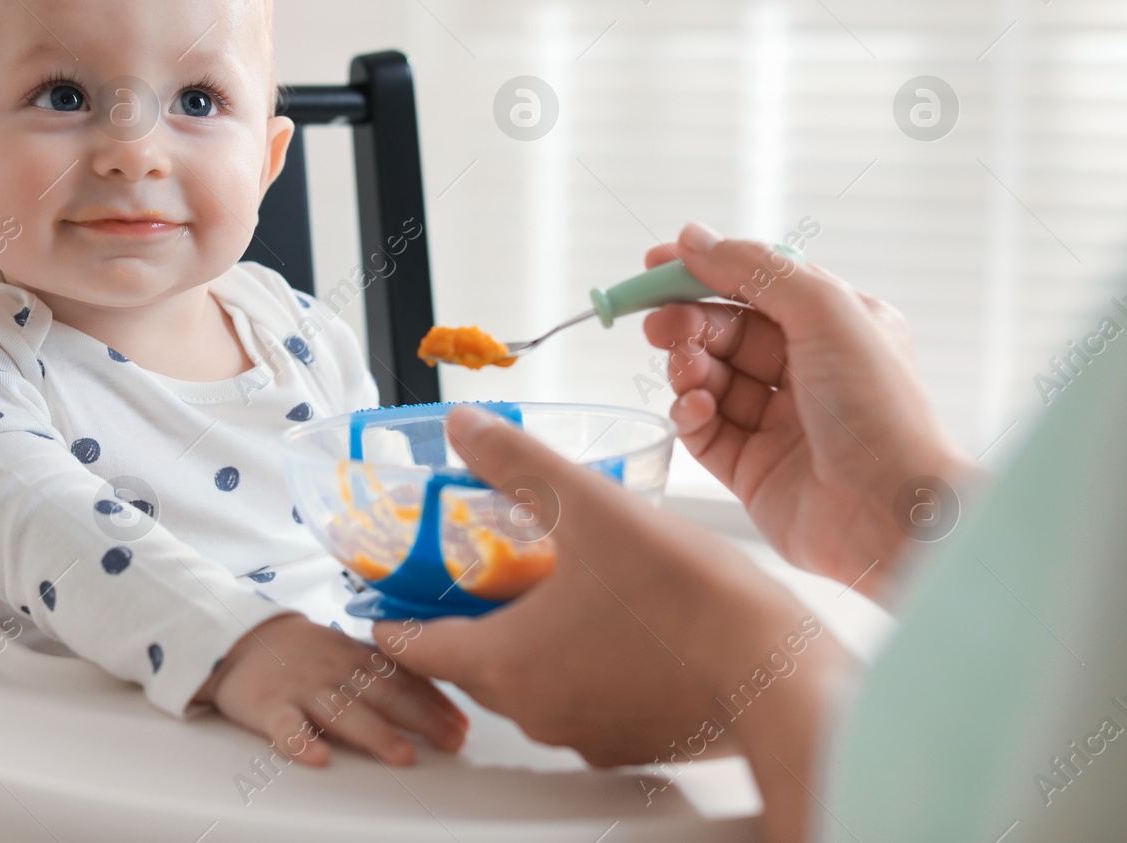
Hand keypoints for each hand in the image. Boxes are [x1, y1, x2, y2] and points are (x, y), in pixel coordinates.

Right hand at [194, 613, 468, 766]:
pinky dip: (300, 742)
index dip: (436, 701)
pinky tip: (318, 757)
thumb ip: (387, 671)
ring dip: (374, 733)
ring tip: (401, 755)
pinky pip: (285, 726)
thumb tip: (439, 698)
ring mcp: (303, 689)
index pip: (404, 678)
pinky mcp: (269, 707)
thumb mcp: (348, 652)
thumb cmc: (306, 654)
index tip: (463, 725)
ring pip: (342, 711)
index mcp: (357, 658)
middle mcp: (335, 671)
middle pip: (383, 694)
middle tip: (451, 741)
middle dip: (421, 718)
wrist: (242, 639)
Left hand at [373, 404, 849, 842]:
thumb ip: (518, 464)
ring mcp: (586, 732)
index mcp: (505, 664)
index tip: (380, 596)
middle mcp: (535, 711)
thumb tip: (462, 426)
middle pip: (469, 663)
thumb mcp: (591, 509)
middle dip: (461, 618)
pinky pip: (581, 696)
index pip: (413, 648)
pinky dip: (577, 659)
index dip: (391, 615)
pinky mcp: (633, 738)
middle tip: (467, 569)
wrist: (784, 681)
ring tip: (542, 581)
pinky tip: (610, 617)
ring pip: (528, 681)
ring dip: (523, 636)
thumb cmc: (688, 601)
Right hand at [642, 222, 977, 598]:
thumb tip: (693, 238)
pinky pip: (704, 430)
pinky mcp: (752, 469)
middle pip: (727, 330)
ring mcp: (779, 422)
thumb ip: (757, 270)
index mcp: (836, 327)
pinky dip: (690, 413)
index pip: (759, 284)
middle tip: (659, 325)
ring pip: (711, 377)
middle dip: (689, 322)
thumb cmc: (878, 409)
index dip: (707, 270)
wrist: (893, 514)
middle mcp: (809, 371)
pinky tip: (695, 408)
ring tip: (687, 372)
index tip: (655, 266)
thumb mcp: (826, 313)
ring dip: (688, 367)